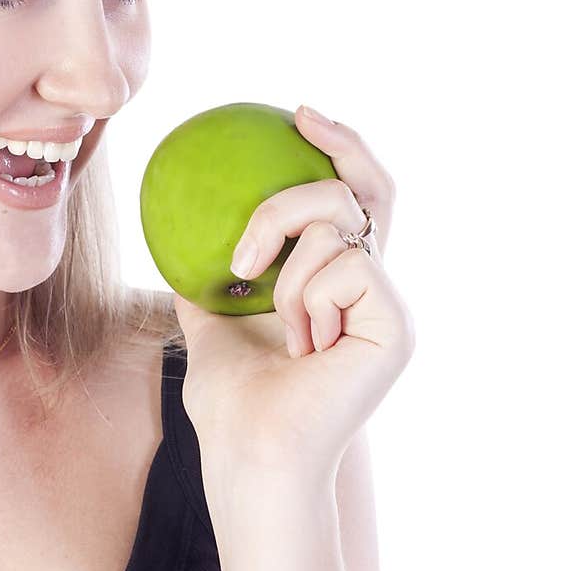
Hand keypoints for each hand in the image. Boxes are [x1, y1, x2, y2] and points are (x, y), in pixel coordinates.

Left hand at [172, 105, 414, 488]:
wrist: (252, 453)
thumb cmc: (233, 408)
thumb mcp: (209, 329)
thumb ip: (207, 286)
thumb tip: (175, 243)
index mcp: (339, 290)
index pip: (354, 203)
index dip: (341, 152)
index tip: (300, 117)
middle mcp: (374, 292)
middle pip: (365, 190)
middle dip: (324, 160)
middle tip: (297, 126)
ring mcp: (390, 307)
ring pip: (336, 222)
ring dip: (286, 268)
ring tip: (282, 327)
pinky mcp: (395, 323)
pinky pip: (343, 262)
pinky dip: (306, 296)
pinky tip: (308, 346)